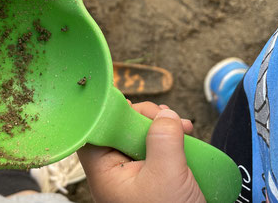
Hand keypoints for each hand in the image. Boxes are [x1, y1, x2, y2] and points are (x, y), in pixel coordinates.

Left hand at [77, 101, 204, 202]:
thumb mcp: (168, 175)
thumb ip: (163, 139)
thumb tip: (164, 115)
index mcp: (106, 173)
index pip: (94, 133)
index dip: (108, 114)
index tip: (129, 103)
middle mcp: (115, 172)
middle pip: (119, 129)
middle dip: (143, 117)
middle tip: (165, 116)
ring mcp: (134, 173)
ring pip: (139, 136)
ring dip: (160, 125)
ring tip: (182, 127)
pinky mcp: (151, 174)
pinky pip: (154, 147)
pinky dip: (168, 137)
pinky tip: (183, 135)